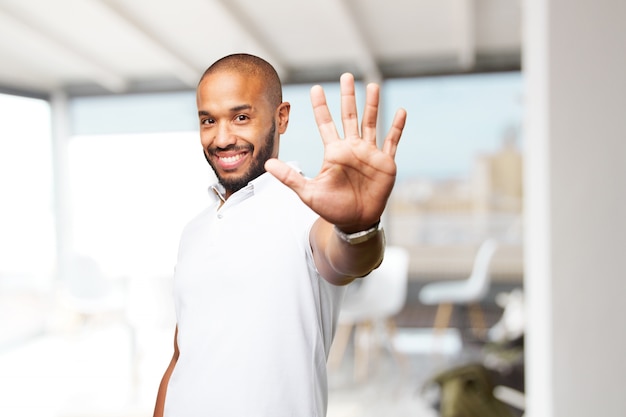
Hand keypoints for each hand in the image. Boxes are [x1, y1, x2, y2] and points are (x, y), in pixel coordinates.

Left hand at [265, 73, 406, 231]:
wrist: (355, 222)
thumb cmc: (332, 208)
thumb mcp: (308, 192)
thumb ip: (290, 177)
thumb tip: (267, 165)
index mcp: (334, 152)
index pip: (326, 123)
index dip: (321, 106)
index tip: (316, 88)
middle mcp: (352, 148)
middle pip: (349, 116)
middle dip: (348, 96)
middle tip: (346, 76)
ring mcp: (369, 153)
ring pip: (371, 123)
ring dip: (372, 105)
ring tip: (372, 85)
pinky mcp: (385, 162)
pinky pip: (392, 141)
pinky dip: (397, 127)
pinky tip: (401, 111)